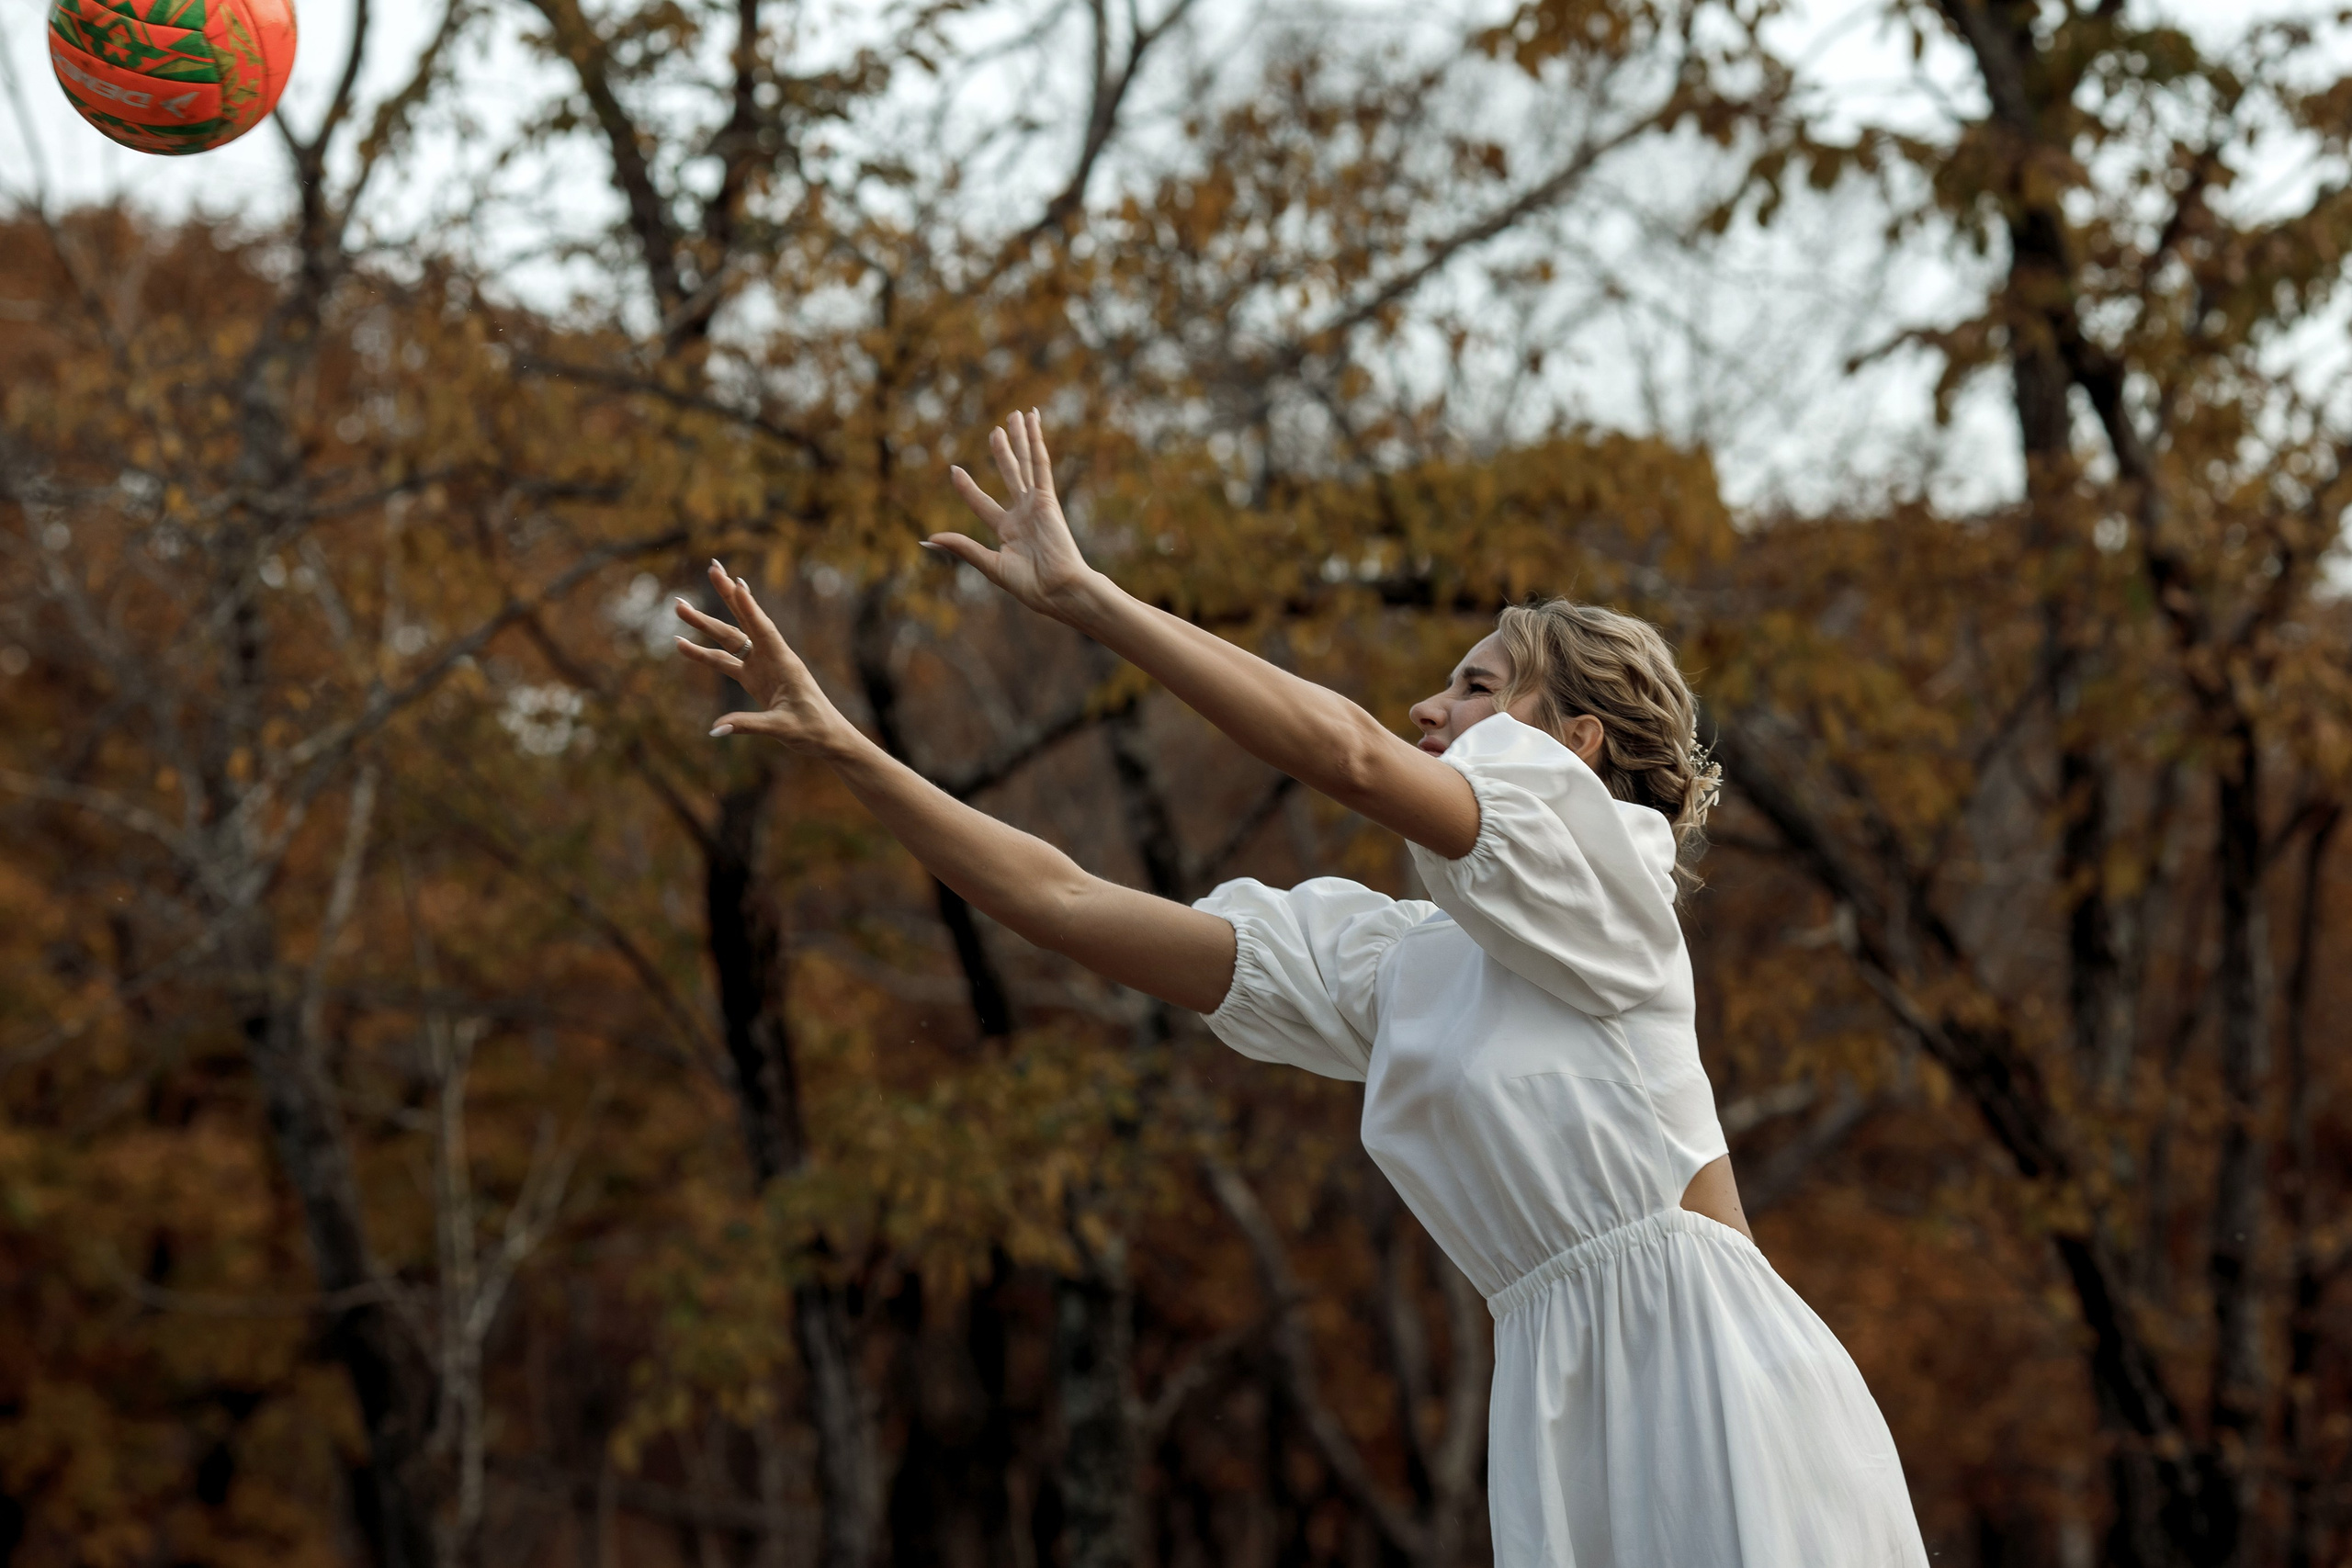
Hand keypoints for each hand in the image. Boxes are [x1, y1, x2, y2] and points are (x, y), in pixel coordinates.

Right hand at [673, 560, 849, 752]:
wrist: (826, 737)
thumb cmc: (812, 729)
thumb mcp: (782, 729)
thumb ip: (748, 726)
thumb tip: (716, 728)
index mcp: (784, 663)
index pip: (764, 629)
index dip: (750, 608)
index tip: (737, 582)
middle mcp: (771, 658)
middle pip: (743, 622)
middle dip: (726, 596)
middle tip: (712, 568)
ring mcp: (760, 666)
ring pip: (728, 639)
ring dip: (705, 624)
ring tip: (679, 606)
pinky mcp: (753, 679)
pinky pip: (724, 663)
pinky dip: (703, 654)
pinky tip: (682, 644)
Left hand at [932, 410, 1102, 620]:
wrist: (1058, 589)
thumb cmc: (1029, 585)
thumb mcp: (990, 565)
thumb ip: (962, 547)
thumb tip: (929, 538)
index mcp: (1008, 531)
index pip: (982, 503)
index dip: (968, 488)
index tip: (955, 470)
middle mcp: (1023, 513)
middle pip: (1010, 474)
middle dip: (1003, 451)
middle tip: (996, 430)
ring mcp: (1036, 504)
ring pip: (1025, 464)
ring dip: (1020, 439)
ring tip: (1016, 415)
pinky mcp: (1047, 499)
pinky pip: (1040, 465)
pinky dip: (1036, 442)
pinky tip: (1033, 423)